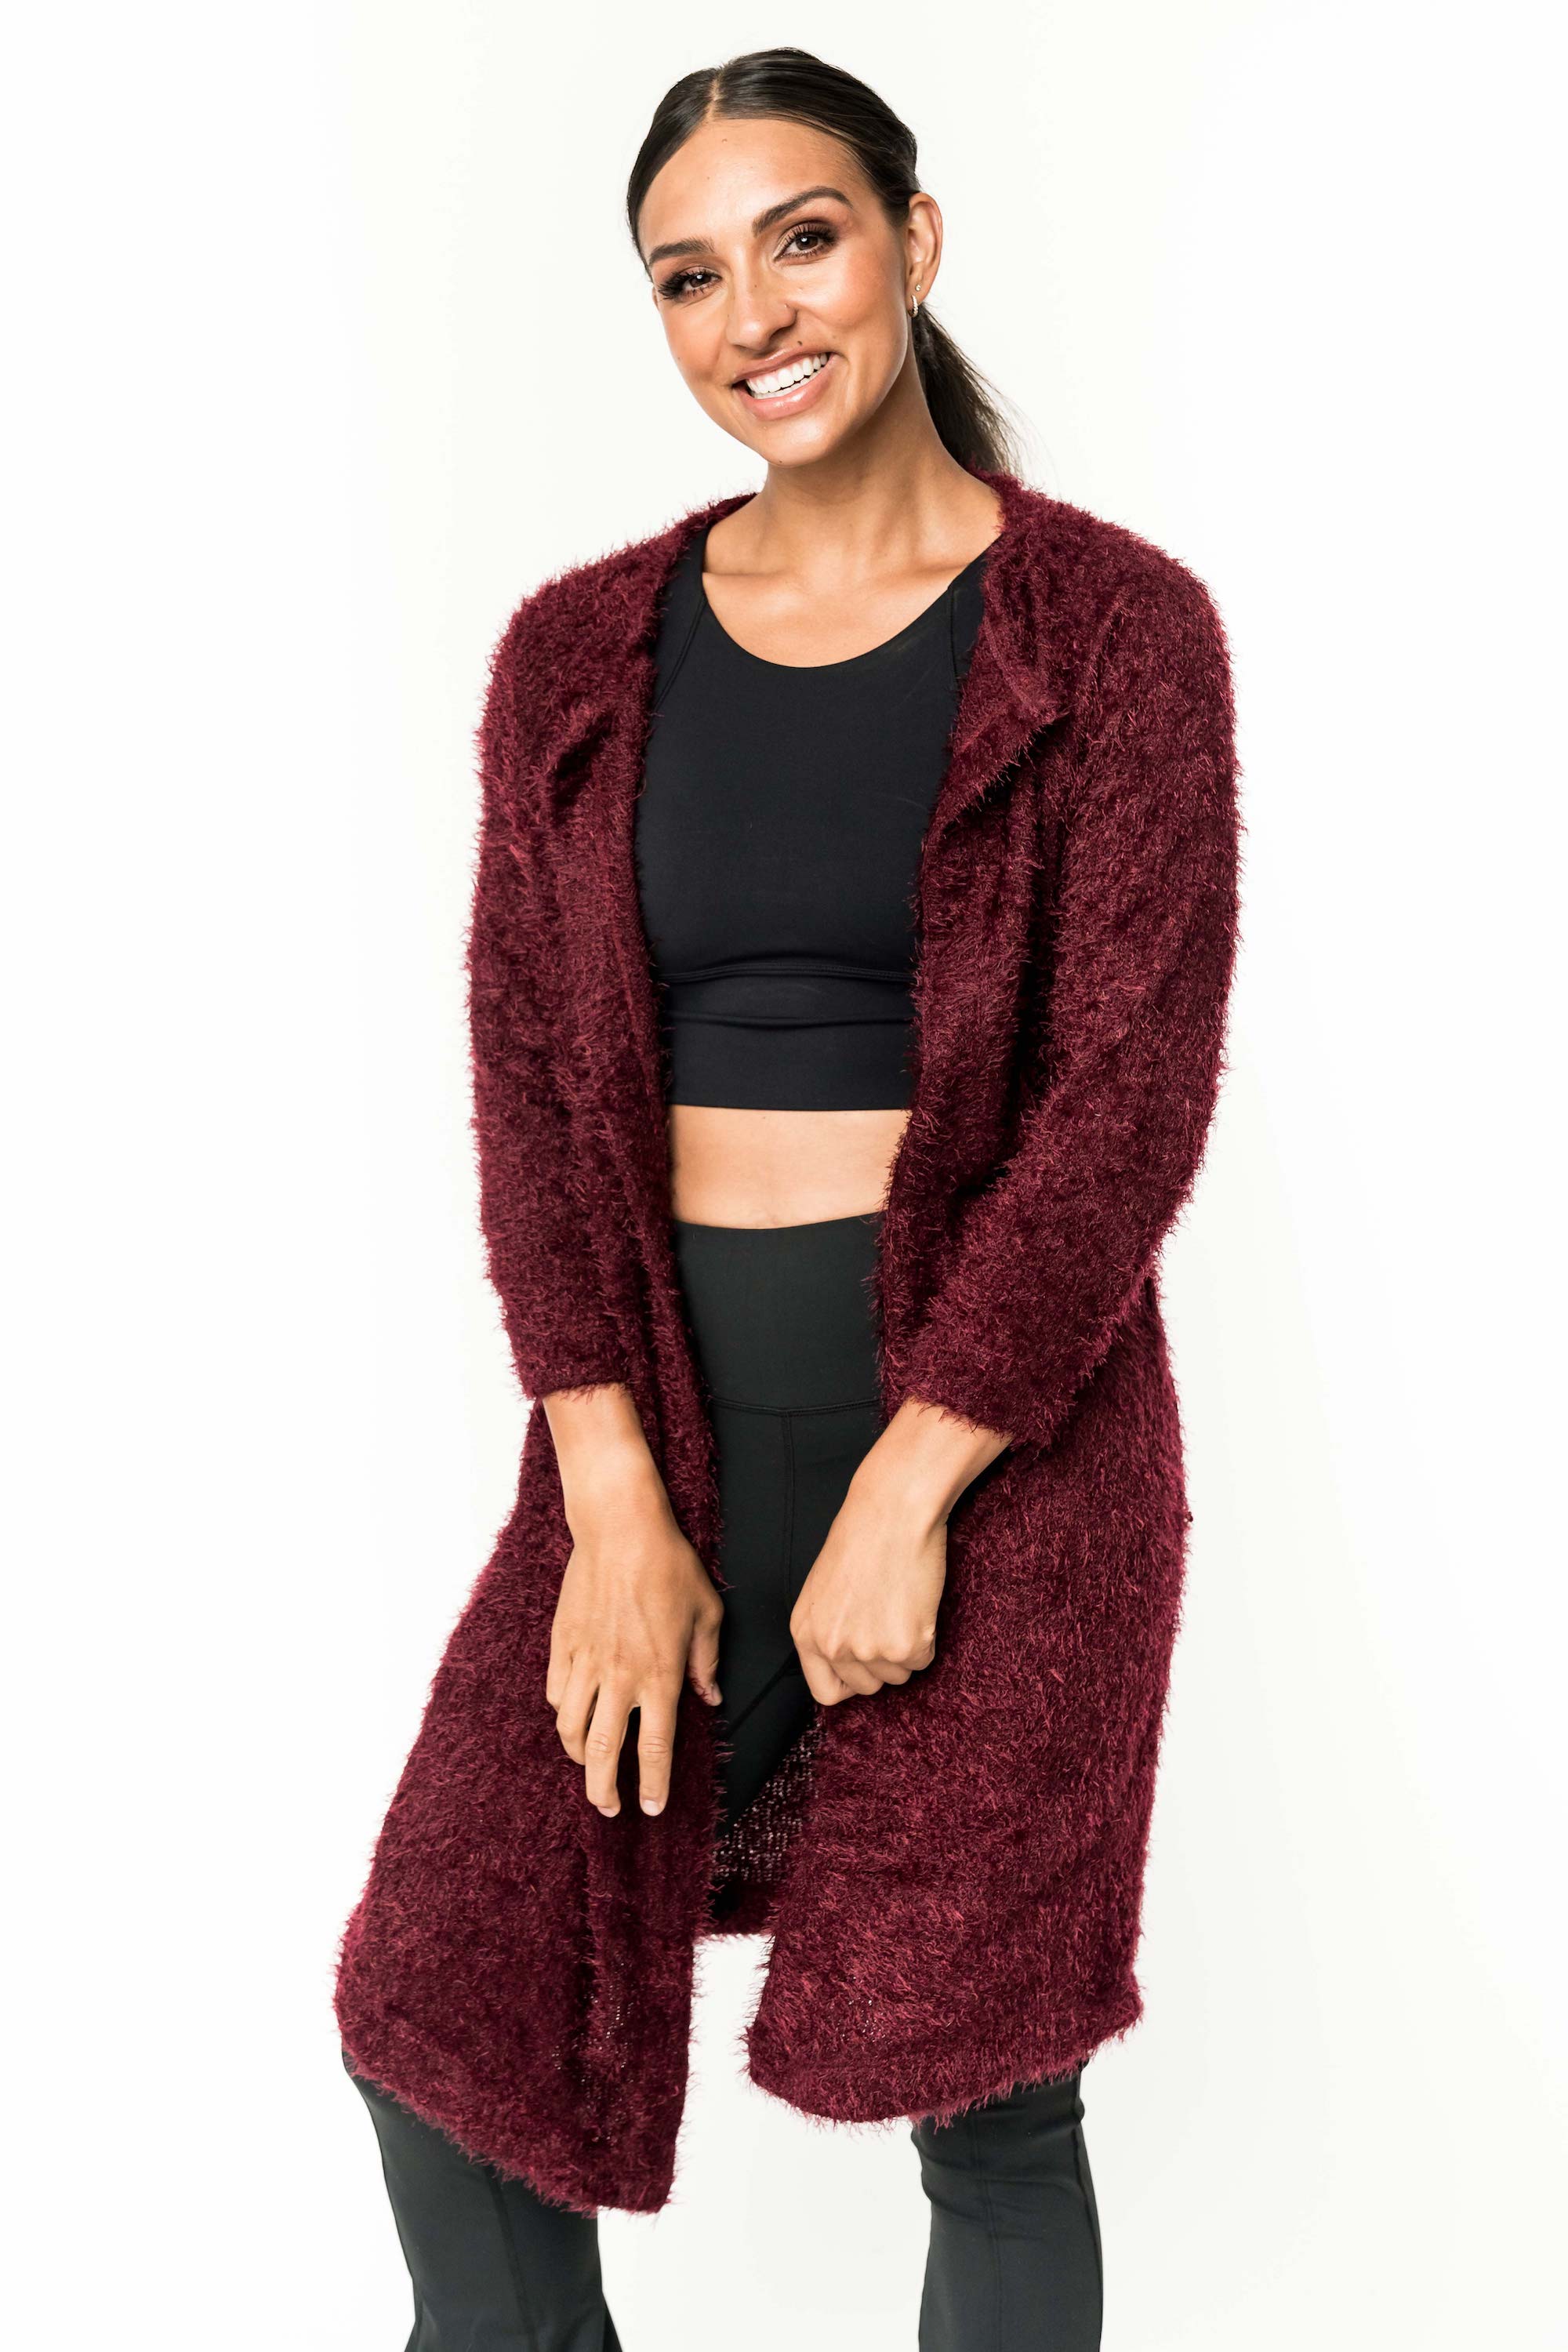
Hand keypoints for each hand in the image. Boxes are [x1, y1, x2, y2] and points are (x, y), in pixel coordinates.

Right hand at [541, 1385, 722, 1817]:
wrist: (621, 1529)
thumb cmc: (671, 1566)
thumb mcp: (707, 1614)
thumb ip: (707, 1662)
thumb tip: (711, 1698)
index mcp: (660, 1675)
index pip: (653, 1747)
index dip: (651, 1784)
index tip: (650, 1807)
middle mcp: (619, 1677)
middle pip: (602, 1751)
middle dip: (604, 1789)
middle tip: (609, 1808)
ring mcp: (585, 1661)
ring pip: (570, 1727)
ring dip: (577, 1756)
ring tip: (586, 1767)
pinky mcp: (562, 1642)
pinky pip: (555, 1691)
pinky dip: (561, 1712)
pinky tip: (569, 1716)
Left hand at [789, 1396, 1008, 1704]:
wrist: (892, 1510)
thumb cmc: (863, 1537)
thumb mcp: (826, 1589)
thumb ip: (831, 1628)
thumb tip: (848, 1662)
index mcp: (806, 1632)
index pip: (825, 1692)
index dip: (851, 1682)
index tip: (866, 1667)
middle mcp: (831, 1646)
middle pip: (867, 1687)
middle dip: (883, 1662)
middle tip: (889, 1619)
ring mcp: (866, 1650)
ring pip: (898, 1675)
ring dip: (906, 1648)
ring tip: (901, 1604)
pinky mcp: (903, 1646)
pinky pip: (923, 1660)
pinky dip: (927, 1637)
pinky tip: (917, 1602)